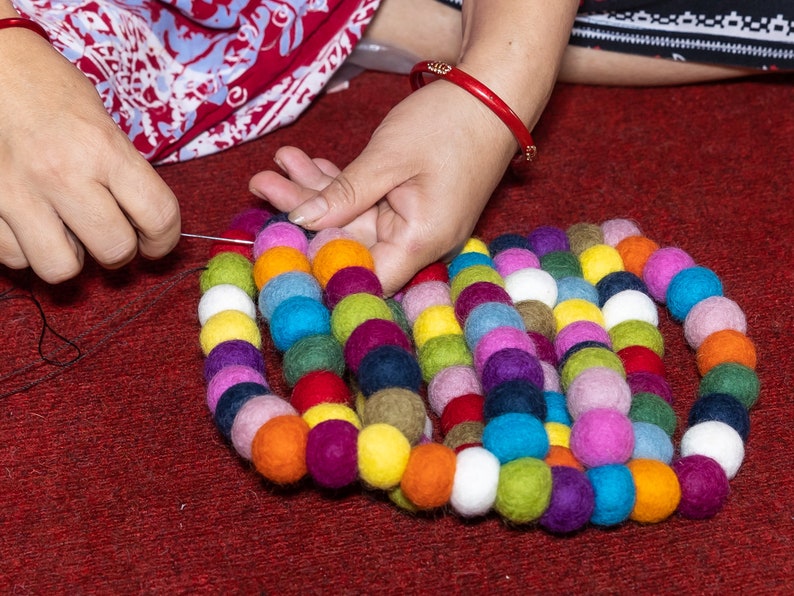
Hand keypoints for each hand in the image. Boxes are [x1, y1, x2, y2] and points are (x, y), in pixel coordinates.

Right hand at [0, 32, 179, 282]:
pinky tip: (29, 223)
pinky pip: (14, 258)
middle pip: (114, 250)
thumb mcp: (101, 121)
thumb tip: (144, 224)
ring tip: (65, 231)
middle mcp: (61, 174)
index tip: (155, 242)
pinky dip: (26, 249)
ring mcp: (16, 193)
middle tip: (109, 234)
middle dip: (119, 250)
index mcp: (102, 148)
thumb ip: (124, 172)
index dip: (165, 240)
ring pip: (61, 268)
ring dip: (70, 256)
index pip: (158, 216)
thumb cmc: (49, 90)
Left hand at [249, 79, 516, 294]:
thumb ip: (343, 194)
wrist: (495, 93)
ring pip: (352, 219)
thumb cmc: (449, 123)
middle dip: (304, 213)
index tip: (279, 243)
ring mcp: (413, 223)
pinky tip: (305, 163)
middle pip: (350, 243)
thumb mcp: (388, 157)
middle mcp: (417, 241)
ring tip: (275, 165)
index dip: (320, 268)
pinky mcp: (408, 204)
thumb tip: (300, 221)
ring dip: (315, 192)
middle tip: (261, 183)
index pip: (362, 277)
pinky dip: (339, 184)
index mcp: (420, 240)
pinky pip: (366, 202)